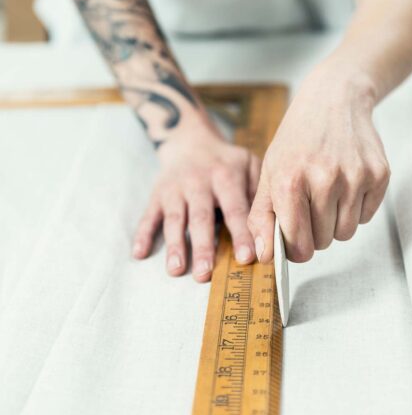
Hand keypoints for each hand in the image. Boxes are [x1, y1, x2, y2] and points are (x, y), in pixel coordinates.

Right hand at [133, 119, 260, 281]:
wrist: (190, 140)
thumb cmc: (226, 161)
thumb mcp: (249, 164)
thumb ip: (257, 192)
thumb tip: (268, 227)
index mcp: (225, 176)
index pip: (235, 209)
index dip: (240, 234)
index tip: (246, 257)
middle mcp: (198, 182)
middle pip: (201, 218)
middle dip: (203, 246)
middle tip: (205, 274)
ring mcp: (175, 189)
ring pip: (175, 219)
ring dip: (175, 245)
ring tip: (176, 270)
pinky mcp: (157, 194)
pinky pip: (148, 215)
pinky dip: (143, 234)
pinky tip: (140, 253)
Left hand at [247, 58, 389, 262]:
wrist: (334, 99)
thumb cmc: (299, 137)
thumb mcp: (269, 170)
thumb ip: (262, 214)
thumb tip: (264, 256)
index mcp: (290, 181)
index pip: (297, 244)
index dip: (294, 249)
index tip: (295, 241)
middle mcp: (324, 179)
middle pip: (322, 242)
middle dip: (314, 232)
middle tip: (310, 205)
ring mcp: (355, 177)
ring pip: (346, 233)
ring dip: (335, 222)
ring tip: (327, 193)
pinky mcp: (379, 175)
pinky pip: (366, 217)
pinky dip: (356, 208)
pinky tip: (346, 182)